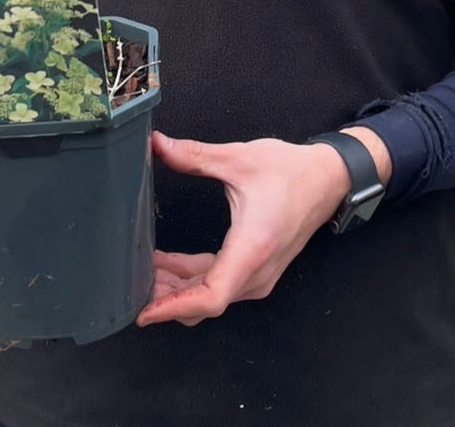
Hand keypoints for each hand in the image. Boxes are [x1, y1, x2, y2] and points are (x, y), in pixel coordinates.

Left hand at [136, 130, 387, 327]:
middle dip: (165, 297)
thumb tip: (157, 143)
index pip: (210, 296)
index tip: (145, 311)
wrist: (327, 180)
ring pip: (211, 297)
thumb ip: (194, 155)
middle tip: (127, 286)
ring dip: (177, 290)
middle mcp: (256, 272)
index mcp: (252, 248)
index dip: (174, 307)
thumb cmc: (288, 170)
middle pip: (205, 303)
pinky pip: (220, 285)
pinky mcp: (257, 270)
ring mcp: (259, 276)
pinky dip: (192, 281)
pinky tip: (167, 267)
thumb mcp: (238, 158)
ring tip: (140, 274)